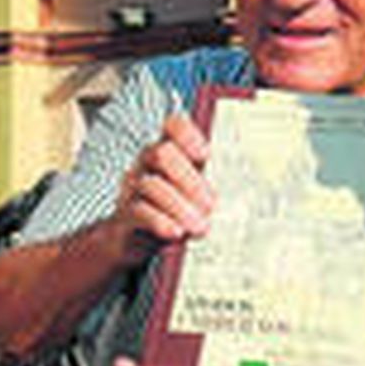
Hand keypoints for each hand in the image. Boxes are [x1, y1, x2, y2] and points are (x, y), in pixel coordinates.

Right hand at [111, 113, 213, 263]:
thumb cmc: (171, 210)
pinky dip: (161, 221)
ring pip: (152, 185)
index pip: (172, 125)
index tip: (205, 155)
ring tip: (200, 227)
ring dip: (180, 207)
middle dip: (190, 179)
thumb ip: (208, 182)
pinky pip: (140, 211)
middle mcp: (146, 164)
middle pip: (162, 153)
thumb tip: (240, 185)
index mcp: (167, 151)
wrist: (135, 239)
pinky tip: (176, 232)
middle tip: (211, 205)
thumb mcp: (193, 192)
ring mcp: (132, 187)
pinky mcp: (124, 214)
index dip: (188, 134)